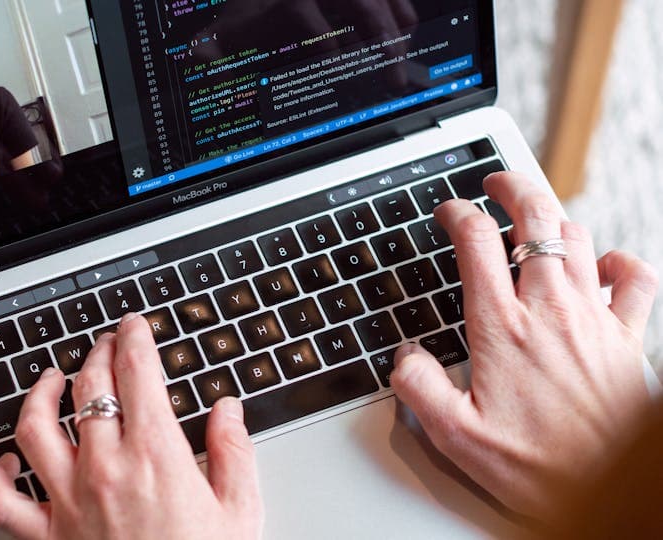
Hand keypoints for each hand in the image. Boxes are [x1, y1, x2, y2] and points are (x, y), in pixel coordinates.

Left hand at [0, 313, 262, 539]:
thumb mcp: (240, 511)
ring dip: (39, 393)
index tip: (133, 326)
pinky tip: (6, 459)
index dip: (134, 338)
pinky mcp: (46, 537)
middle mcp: (104, 469)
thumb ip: (233, 451)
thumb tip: (227, 409)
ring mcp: (68, 501)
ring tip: (51, 379)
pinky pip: (2, 501)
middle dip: (97, 352)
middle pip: (88, 387)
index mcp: (155, 457)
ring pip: (34, 427)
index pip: (136, 373)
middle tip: (106, 343)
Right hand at [391, 172, 657, 520]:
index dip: (457, 213)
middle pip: (534, 218)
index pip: (475, 242)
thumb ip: (418, 388)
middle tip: (496, 183)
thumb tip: (405, 356)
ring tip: (535, 223)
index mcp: (502, 328)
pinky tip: (605, 265)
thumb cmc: (538, 467)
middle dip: (512, 187)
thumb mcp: (455, 436)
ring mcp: (593, 318)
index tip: (448, 211)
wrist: (610, 491)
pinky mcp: (628, 337)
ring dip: (554, 220)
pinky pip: (635, 277)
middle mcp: (549, 311)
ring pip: (577, 238)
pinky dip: (620, 261)